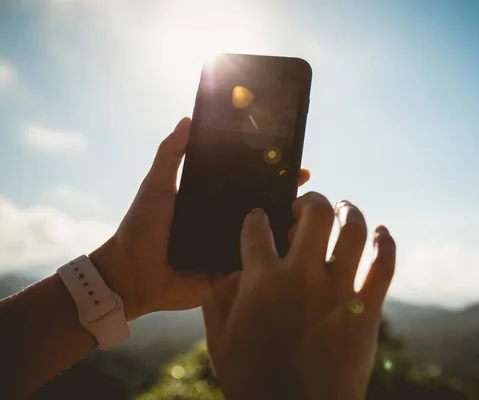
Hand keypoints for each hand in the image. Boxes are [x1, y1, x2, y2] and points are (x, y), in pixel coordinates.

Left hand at [89, 117, 310, 320]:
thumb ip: (170, 154)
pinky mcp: (227, 275)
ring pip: (263, 239)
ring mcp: (228, 250)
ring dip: (286, 231)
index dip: (271, 175)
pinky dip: (272, 262)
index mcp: (212, 202)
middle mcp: (224, 224)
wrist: (129, 275)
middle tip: (309, 195)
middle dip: (287, 202)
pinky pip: (253, 267)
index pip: (248, 185)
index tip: (295, 166)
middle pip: (261, 210)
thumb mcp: (156, 185)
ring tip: (309, 223)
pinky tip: (295, 252)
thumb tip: (187, 119)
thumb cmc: (141, 227)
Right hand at [203, 193, 395, 399]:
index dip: (256, 217)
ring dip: (349, 211)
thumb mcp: (221, 341)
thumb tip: (223, 274)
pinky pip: (384, 265)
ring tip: (343, 209)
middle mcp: (302, 277)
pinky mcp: (366, 310)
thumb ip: (216, 300)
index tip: (260, 219)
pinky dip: (386, 243)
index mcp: (262, 282)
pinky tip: (382, 233)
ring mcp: (338, 292)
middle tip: (304, 207)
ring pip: (354, 231)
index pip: (257, 227)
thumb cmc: (254, 380)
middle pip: (315, 213)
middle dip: (308, 200)